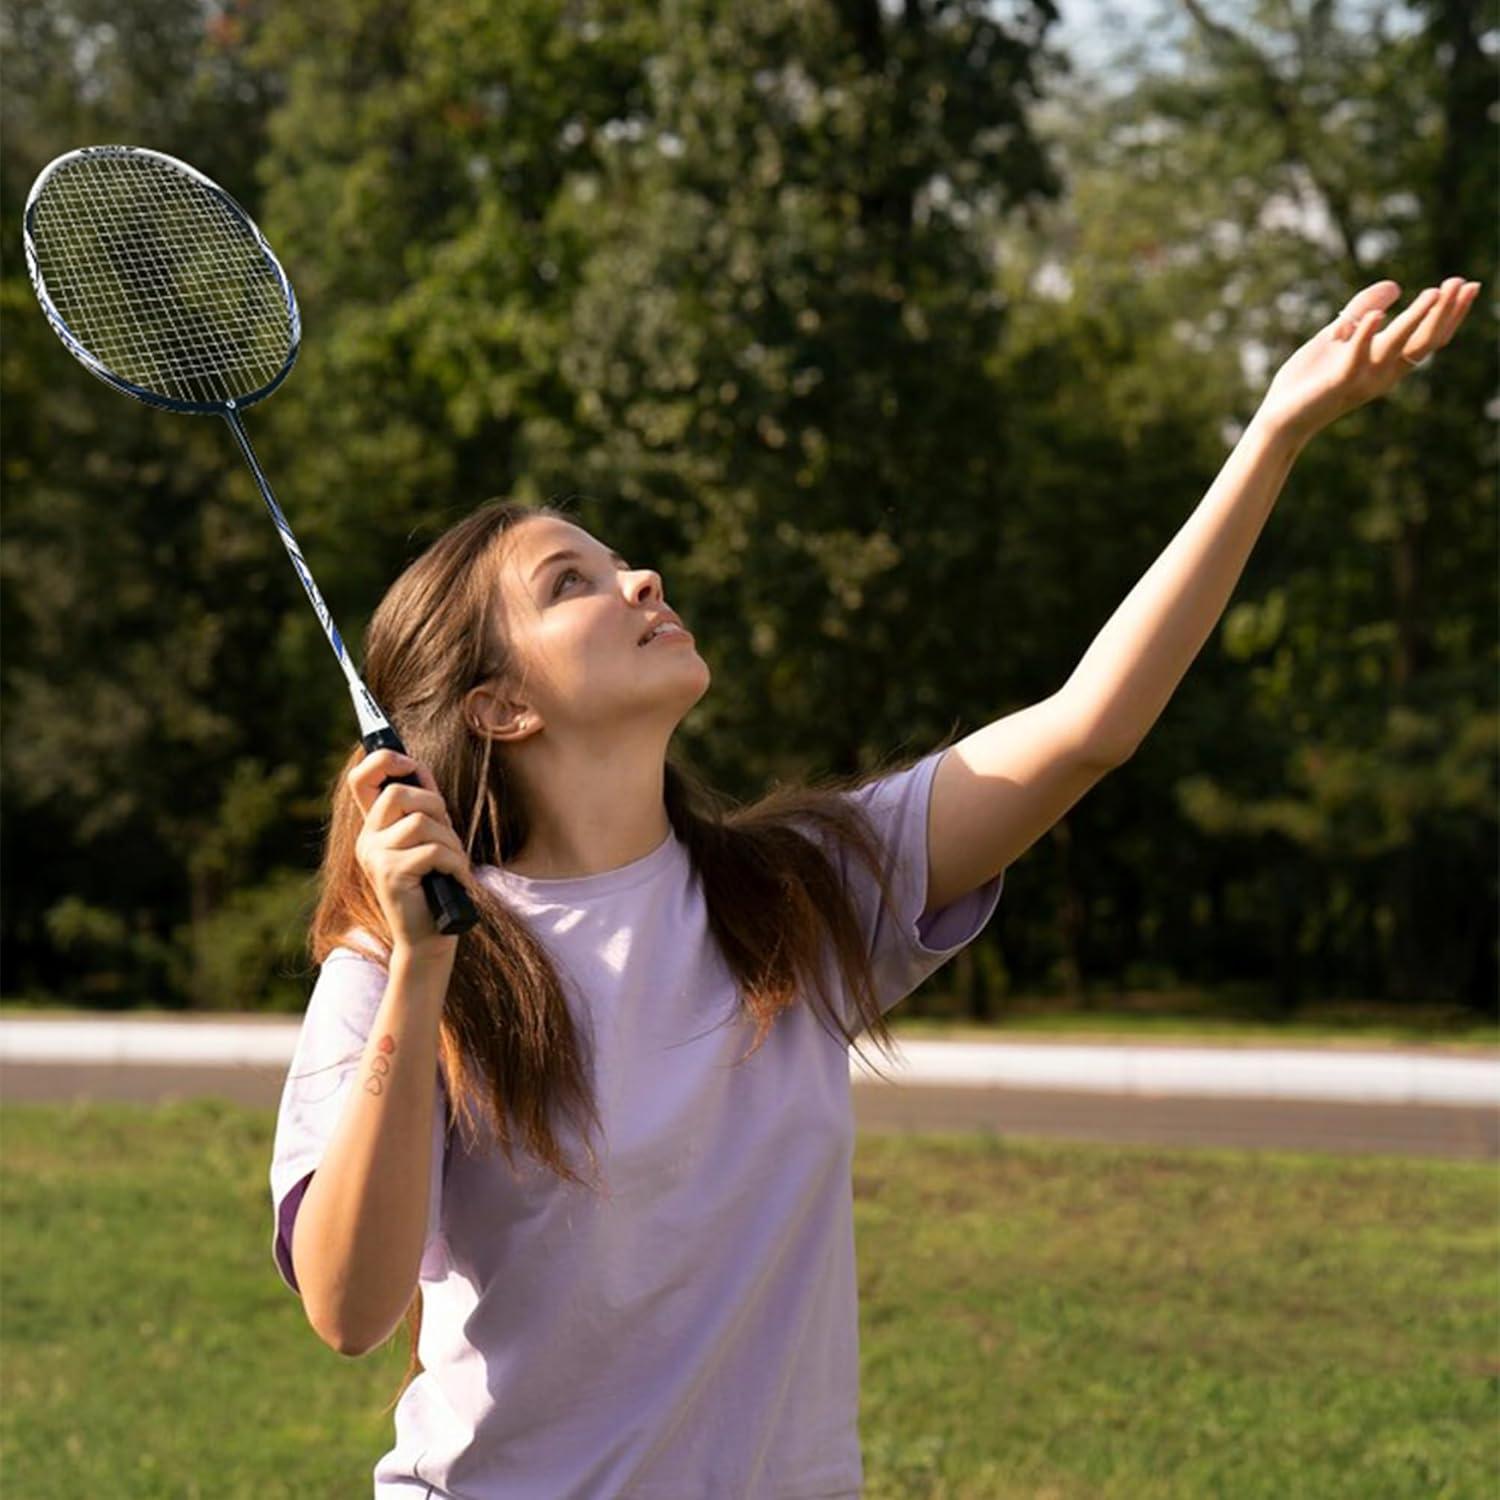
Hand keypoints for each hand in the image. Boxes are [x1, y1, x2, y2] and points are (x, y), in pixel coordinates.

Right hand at [347, 748, 469, 960]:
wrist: (429, 937)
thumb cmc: (435, 885)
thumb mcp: (428, 838)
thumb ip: (421, 805)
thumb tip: (417, 765)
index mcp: (373, 828)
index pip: (360, 779)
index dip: (383, 760)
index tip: (408, 762)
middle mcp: (367, 840)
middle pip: (399, 791)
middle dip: (435, 805)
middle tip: (447, 834)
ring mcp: (375, 857)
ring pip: (422, 821)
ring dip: (450, 841)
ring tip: (453, 864)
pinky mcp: (391, 875)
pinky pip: (434, 850)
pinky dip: (455, 863)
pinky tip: (455, 879)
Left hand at [1256, 277, 1481, 444]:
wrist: (1279, 417)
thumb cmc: (1308, 379)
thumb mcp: (1338, 335)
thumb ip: (1362, 308)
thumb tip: (1396, 286)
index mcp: (1385, 362)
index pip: (1427, 337)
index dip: (1450, 313)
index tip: (1470, 286)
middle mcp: (1382, 373)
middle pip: (1423, 341)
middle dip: (1444, 312)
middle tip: (1462, 283)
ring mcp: (1362, 379)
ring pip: (1399, 347)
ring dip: (1417, 318)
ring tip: (1434, 292)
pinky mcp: (1338, 383)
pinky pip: (1356, 358)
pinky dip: (1365, 335)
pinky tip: (1375, 315)